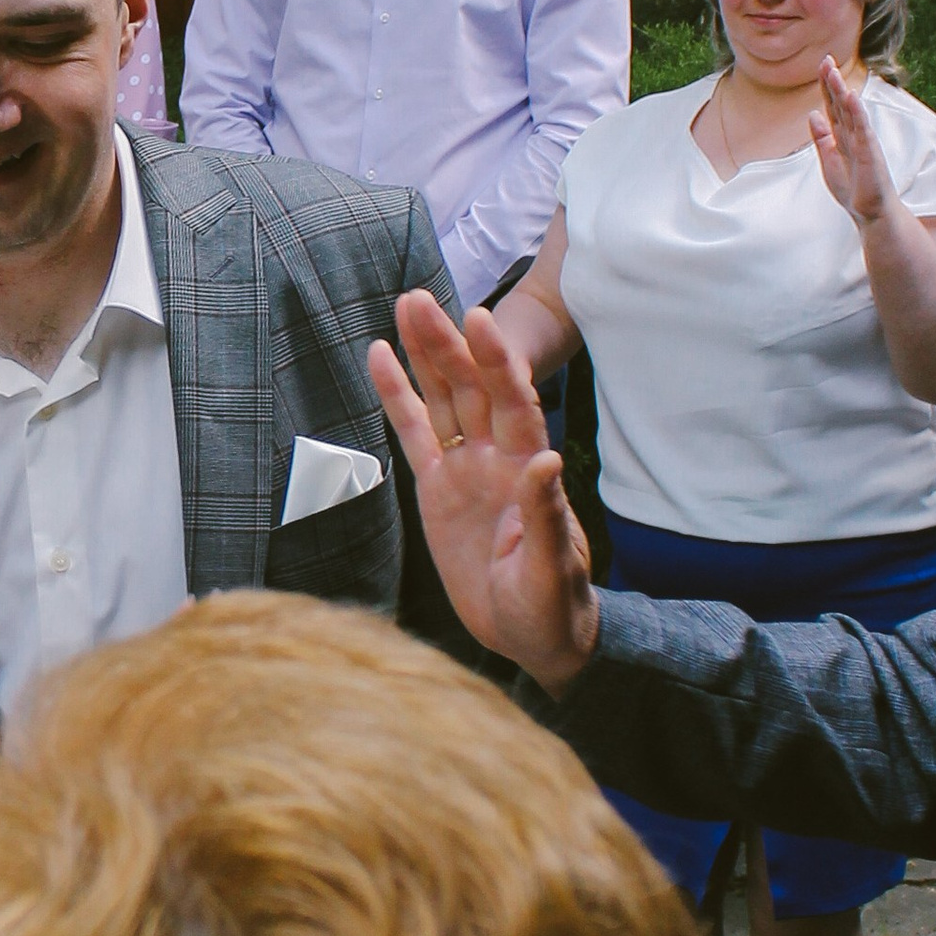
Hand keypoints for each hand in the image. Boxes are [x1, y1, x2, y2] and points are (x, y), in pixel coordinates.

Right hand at [366, 293, 599, 693]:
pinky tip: (381, 356)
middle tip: (421, 299)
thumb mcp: (553, 570)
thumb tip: (546, 461)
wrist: (532, 636)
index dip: (497, 361)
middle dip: (448, 343)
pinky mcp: (438, 487)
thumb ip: (547, 516)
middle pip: (471, 387)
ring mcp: (466, 467)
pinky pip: (414, 434)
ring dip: (425, 354)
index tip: (478, 321)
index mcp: (529, 468)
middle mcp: (498, 456)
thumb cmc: (553, 607)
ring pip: (442, 399)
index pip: (514, 402)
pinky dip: (398, 396)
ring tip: (406, 305)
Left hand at [809, 58, 890, 225]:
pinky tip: (852, 96)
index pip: (833, 106)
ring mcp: (863, 141)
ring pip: (851, 111)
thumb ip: (821, 137)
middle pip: (841, 103)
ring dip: (842, 91)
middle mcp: (853, 135)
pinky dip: (857, 112)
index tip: (822, 65)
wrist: (871, 213)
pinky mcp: (870, 152)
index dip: (826, 87)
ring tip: (834, 72)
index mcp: (842, 136)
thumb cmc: (854, 190)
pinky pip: (863, 128)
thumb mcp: (828, 161)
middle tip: (826, 59)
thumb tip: (812, 114)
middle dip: (833, 82)